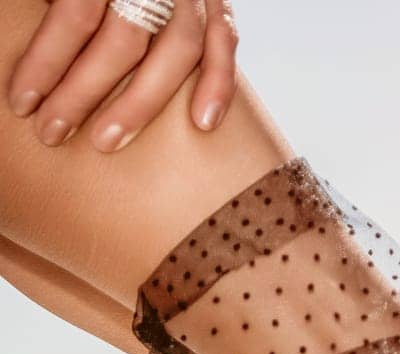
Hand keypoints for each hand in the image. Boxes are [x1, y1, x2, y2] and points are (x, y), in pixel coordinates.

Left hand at [6, 0, 238, 151]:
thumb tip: (13, 35)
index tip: (23, 101)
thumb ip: (45, 1)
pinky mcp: (218, 2)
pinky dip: (218, 84)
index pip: (76, 15)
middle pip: (125, 40)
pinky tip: (201, 124)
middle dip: (84, 92)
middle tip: (53, 132)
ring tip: (106, 141)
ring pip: (178, 50)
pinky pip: (226, 43)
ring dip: (141, 103)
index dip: (47, 61)